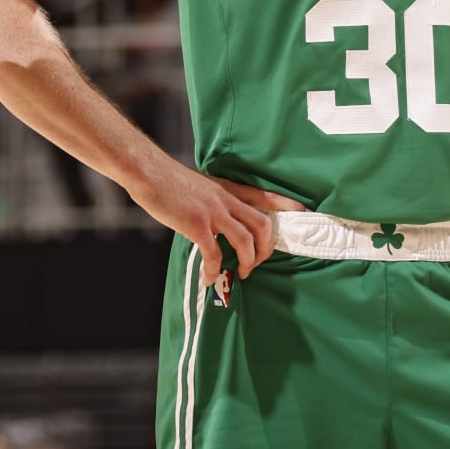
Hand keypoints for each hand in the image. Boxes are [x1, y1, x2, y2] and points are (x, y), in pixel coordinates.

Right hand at [128, 170, 284, 283]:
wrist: (148, 171)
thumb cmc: (168, 180)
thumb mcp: (199, 185)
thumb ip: (213, 200)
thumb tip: (216, 222)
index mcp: (227, 188)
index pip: (264, 196)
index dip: (285, 205)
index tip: (302, 213)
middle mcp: (226, 199)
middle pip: (263, 224)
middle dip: (266, 248)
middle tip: (257, 262)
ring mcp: (213, 211)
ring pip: (246, 240)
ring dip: (249, 261)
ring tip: (242, 273)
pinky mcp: (197, 224)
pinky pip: (215, 253)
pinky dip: (215, 269)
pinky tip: (210, 277)